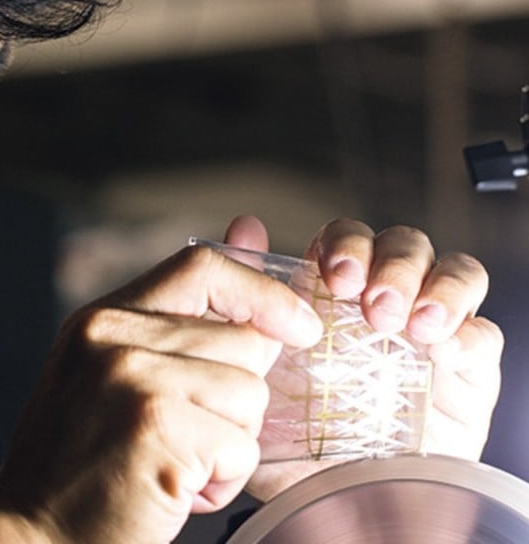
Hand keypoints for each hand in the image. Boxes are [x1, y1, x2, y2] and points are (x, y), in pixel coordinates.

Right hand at [0, 227, 323, 543]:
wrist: (31, 535)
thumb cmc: (78, 462)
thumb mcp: (111, 372)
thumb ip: (179, 313)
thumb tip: (253, 229)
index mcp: (102, 318)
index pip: (202, 265)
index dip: (261, 289)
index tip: (296, 327)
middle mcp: (113, 336)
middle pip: (244, 343)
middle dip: (238, 401)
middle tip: (187, 438)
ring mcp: (133, 378)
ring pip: (250, 396)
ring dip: (230, 445)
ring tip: (174, 466)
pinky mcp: (158, 428)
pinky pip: (242, 448)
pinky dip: (221, 482)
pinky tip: (172, 492)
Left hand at [237, 216, 503, 501]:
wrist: (332, 503)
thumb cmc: (291, 439)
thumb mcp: (255, 366)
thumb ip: (248, 292)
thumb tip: (243, 226)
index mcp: (334, 297)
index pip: (349, 240)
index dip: (345, 244)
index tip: (333, 275)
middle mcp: (385, 306)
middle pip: (404, 246)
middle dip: (391, 264)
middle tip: (371, 305)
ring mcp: (430, 335)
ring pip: (454, 272)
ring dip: (435, 287)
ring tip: (409, 327)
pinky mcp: (469, 372)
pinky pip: (484, 333)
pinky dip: (468, 331)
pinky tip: (442, 351)